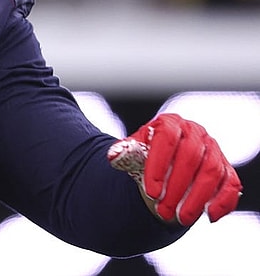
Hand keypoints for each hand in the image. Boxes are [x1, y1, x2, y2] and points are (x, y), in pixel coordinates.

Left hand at [108, 113, 242, 225]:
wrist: (165, 161)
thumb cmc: (147, 155)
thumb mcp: (134, 152)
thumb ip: (125, 152)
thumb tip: (113, 155)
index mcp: (170, 123)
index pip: (167, 140)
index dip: (159, 166)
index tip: (151, 191)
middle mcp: (195, 132)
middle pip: (191, 158)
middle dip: (176, 188)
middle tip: (162, 211)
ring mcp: (213, 149)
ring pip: (211, 172)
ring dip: (197, 199)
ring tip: (180, 219)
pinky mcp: (226, 168)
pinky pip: (230, 184)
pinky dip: (222, 201)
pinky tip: (209, 216)